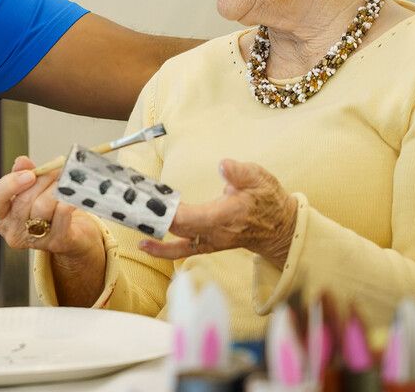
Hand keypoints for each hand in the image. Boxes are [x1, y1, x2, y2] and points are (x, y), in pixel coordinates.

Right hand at [0, 156, 102, 257]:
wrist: (73, 232)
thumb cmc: (48, 207)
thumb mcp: (31, 188)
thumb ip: (23, 173)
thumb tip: (22, 162)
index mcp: (0, 215)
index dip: (10, 184)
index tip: (29, 174)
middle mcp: (13, 231)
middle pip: (23, 200)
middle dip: (42, 180)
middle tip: (55, 169)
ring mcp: (34, 240)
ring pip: (43, 206)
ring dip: (56, 188)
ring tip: (65, 181)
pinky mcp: (57, 242)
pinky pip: (62, 214)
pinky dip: (68, 199)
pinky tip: (73, 194)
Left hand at [139, 159, 296, 267]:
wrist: (280, 227)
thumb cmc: (268, 200)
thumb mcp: (260, 178)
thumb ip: (240, 172)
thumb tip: (223, 164)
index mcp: (227, 214)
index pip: (196, 217)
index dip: (174, 213)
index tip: (155, 204)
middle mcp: (217, 232)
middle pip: (181, 228)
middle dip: (157, 219)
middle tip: (134, 206)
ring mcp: (211, 240)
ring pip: (179, 241)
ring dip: (156, 235)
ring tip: (134, 227)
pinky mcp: (208, 244)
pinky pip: (183, 250)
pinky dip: (163, 249)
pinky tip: (145, 244)